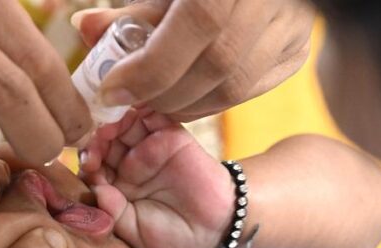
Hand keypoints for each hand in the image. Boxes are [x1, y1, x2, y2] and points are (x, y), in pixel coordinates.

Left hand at [72, 0, 314, 120]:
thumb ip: (132, 11)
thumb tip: (83, 29)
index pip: (201, 22)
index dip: (152, 65)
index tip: (112, 91)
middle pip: (218, 64)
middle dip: (163, 93)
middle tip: (127, 100)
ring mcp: (294, 27)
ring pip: (235, 88)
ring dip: (185, 104)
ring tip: (151, 100)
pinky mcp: (297, 51)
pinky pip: (250, 91)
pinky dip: (209, 102)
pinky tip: (183, 96)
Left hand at [82, 108, 233, 247]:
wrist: (215, 226)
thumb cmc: (173, 235)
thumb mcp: (135, 232)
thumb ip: (113, 212)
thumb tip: (95, 189)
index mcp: (115, 187)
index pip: (91, 168)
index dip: (86, 164)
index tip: (88, 166)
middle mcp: (127, 164)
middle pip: (103, 142)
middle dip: (95, 140)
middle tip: (95, 143)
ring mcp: (148, 147)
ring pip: (122, 125)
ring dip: (112, 122)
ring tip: (110, 128)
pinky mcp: (169, 134)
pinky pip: (152, 115)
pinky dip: (140, 108)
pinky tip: (130, 111)